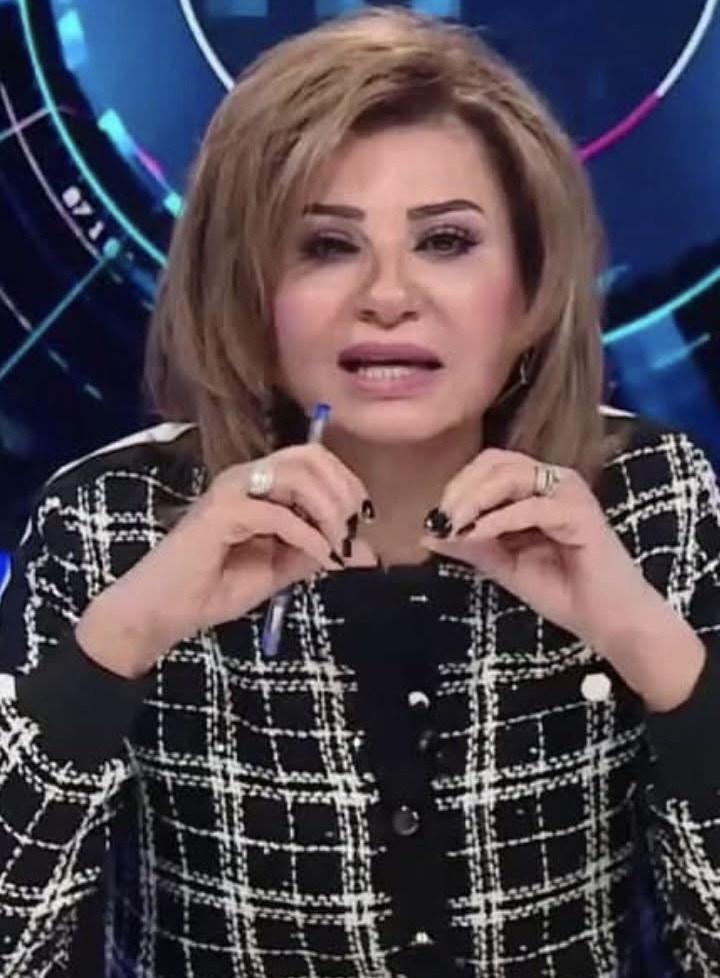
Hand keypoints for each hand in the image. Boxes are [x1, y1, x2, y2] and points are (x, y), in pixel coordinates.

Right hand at [76, 444, 371, 676]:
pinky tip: (319, 556)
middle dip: (343, 492)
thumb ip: (318, 552)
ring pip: (297, 474)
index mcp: (260, 483)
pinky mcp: (221, 512)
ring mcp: (231, 490)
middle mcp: (246, 477)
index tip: (361, 524)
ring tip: (337, 546)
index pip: (315, 459)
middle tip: (352, 533)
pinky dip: (307, 534)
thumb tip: (367, 551)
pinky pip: (278, 513)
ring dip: (329, 510)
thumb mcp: (281, 568)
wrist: (164, 610)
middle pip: (311, 456)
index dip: (347, 485)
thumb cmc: (215, 586)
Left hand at [421, 448, 661, 654]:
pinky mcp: (579, 513)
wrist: (608, 621)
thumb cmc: (562, 591)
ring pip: (511, 476)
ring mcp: (569, 493)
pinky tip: (477, 534)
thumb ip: (471, 545)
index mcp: (537, 488)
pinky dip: (498, 520)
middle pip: (496, 461)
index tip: (434, 517)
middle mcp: (554, 481)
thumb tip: (427, 533)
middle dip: (461, 487)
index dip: (458, 485)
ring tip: (454, 524)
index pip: (489, 466)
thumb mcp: (505, 565)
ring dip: (475, 498)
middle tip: (440, 517)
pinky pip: (530, 508)